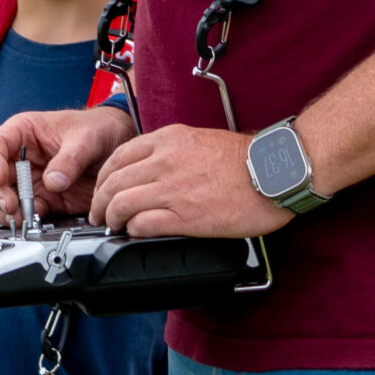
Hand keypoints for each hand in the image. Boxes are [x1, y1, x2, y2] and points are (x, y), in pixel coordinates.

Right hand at [0, 105, 132, 221]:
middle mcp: (22, 157)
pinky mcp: (44, 200)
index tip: (0, 178)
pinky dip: (25, 221)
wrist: (119, 145)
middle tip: (11, 205)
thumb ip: (70, 159)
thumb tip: (53, 182)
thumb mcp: (88, 138)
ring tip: (21, 218)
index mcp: (24, 132)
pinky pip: (25, 213)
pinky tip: (32, 223)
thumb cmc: (99, 129)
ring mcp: (31, 181)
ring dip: (8, 211)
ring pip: (4, 198)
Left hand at [91, 124, 288, 238]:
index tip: (103, 191)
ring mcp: (173, 188)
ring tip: (115, 227)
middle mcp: (165, 160)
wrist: (275, 172)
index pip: (117, 157)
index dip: (103, 178)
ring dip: (112, 219)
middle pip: (112, 182)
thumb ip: (171, 152)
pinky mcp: (185, 215)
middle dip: (100, 202)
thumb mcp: (200, 141)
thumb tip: (151, 171)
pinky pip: (143, 224)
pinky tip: (136, 233)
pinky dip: (133, 231)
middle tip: (100, 215)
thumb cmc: (247, 160)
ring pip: (121, 204)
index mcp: (168, 140)